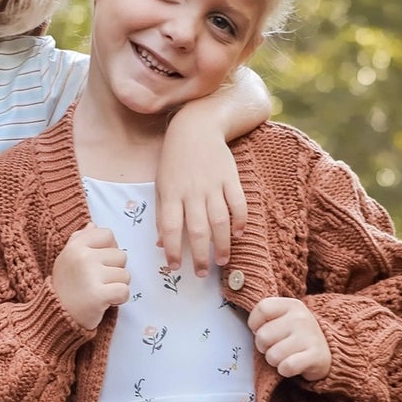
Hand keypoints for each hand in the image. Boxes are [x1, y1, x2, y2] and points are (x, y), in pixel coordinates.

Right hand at [53, 224, 130, 330]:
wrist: (56, 315)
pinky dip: (119, 299)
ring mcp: (90, 275)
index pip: (108, 235)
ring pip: (125, 275)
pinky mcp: (98, 295)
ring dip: (117, 285)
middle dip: (114, 270)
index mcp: (76, 245)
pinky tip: (106, 302)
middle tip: (98, 281)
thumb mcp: (67, 258)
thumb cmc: (66, 286)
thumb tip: (93, 224)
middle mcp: (82, 257)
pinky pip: (124, 291)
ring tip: (100, 291)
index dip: (109, 249)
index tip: (100, 263)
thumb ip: (80, 239)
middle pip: (121, 255)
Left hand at [156, 108, 247, 275]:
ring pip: (219, 221)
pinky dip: (240, 220)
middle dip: (200, 256)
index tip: (175, 268)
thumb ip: (161, 214)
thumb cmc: (175, 160)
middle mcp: (192, 191)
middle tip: (203, 273)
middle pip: (197, 230)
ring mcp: (213, 185)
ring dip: (221, 244)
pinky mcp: (230, 178)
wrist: (196, 127)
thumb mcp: (161, 185)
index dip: (172, 250)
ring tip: (222, 260)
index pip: (170, 228)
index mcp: (171, 193)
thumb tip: (161, 244)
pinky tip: (238, 234)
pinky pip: (238, 203)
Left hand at [248, 296, 331, 380]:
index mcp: (291, 305)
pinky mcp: (315, 356)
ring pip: (272, 355)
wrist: (329, 350)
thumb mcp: (284, 318)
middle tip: (277, 346)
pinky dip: (285, 371)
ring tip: (286, 356)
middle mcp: (300, 318)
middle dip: (264, 347)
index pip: (261, 309)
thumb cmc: (297, 334)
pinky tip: (292, 365)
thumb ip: (266, 316)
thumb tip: (248, 326)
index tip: (262, 330)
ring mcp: (309, 336)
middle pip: (262, 336)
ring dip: (274, 361)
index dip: (255, 323)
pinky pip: (286, 367)